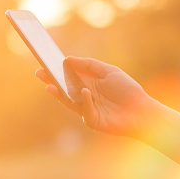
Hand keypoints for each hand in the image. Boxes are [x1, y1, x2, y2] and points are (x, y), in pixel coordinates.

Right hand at [35, 57, 159, 137]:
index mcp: (88, 82)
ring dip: (58, 93)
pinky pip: (84, 109)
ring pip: (68, 100)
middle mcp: (84, 95)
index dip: (57, 69)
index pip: (69, 74)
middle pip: (64, 87)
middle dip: (51, 80)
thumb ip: (89, 64)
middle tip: (38, 72)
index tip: (45, 60)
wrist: (141, 110)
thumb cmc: (127, 89)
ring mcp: (86, 108)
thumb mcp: (108, 71)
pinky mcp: (91, 120)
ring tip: (48, 85)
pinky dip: (84, 100)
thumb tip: (68, 59)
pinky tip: (85, 91)